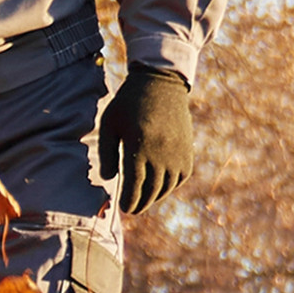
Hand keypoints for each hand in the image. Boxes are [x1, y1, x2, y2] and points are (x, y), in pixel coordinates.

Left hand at [98, 66, 193, 213]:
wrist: (160, 83)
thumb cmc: (128, 104)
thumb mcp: (109, 124)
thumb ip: (106, 153)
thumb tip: (108, 179)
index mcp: (139, 145)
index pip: (134, 184)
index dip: (129, 199)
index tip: (124, 208)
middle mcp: (161, 151)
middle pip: (151, 189)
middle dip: (141, 203)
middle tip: (132, 209)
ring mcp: (177, 151)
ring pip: (167, 186)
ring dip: (155, 197)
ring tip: (144, 201)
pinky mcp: (187, 149)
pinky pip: (180, 176)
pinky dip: (170, 186)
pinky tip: (159, 187)